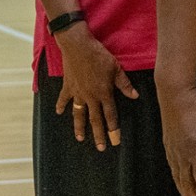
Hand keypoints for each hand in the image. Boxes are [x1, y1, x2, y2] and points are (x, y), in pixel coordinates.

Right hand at [53, 24, 138, 150]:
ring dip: (79, 127)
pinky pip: (64, 99)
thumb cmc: (100, 56)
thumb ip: (124, 84)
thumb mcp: (116, 68)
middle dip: (99, 134)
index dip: (113, 128)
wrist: (78, 46)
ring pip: (79, 114)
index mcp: (103, 93)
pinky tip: (60, 113)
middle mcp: (90, 96)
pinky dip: (62, 106)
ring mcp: (78, 93)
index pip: (110, 115)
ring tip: (80, 139)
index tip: (115, 141)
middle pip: (95, 119)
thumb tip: (135, 96)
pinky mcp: (68, 86)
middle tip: (101, 148)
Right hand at [158, 87, 195, 195]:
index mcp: (193, 150)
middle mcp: (180, 154)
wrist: (174, 96)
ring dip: (182, 192)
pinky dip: (176, 179)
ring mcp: (172, 150)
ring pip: (176, 177)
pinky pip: (172, 168)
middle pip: (185, 182)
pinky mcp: (167, 145)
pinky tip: (179, 182)